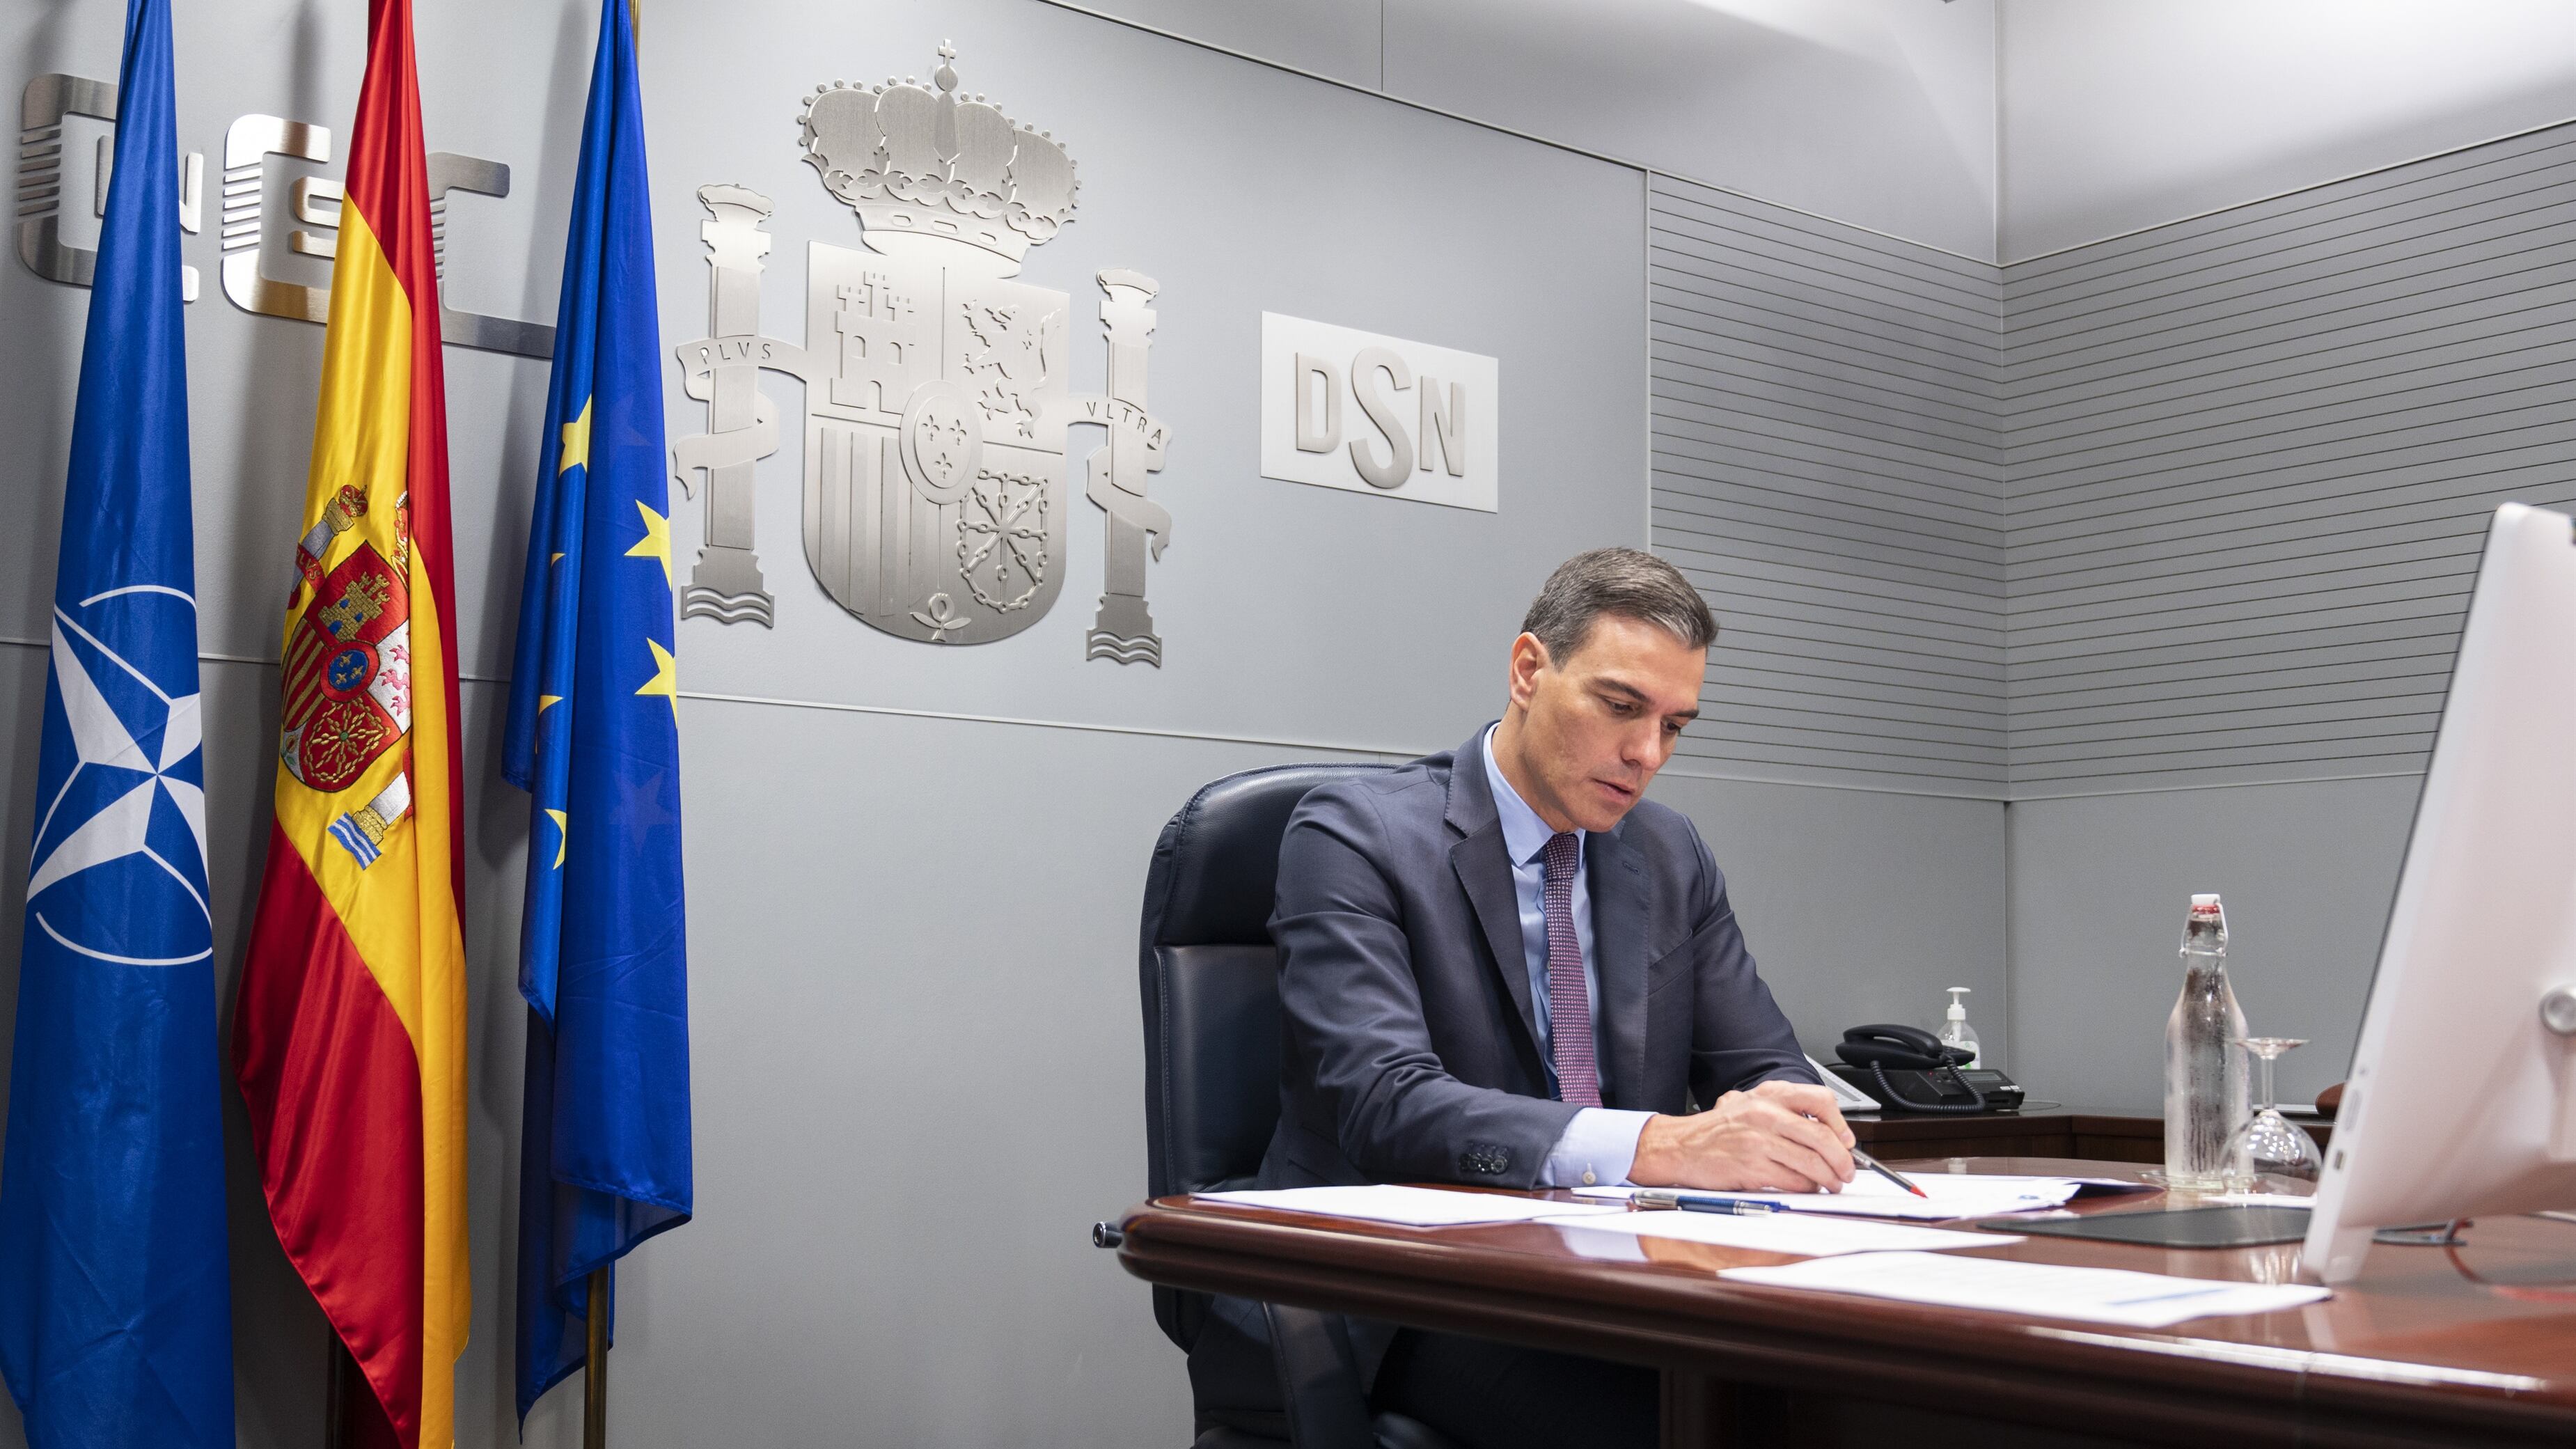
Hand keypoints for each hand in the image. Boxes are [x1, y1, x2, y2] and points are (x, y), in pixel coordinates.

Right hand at [1628, 1080, 1855, 1192]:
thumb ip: (1782, 1109)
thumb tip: (1823, 1128)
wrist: (1680, 1146)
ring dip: (1829, 1178)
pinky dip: (1807, 1189)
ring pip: (1812, 1163)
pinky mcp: (1752, 1168)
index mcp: (1769, 1095)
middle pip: (1822, 1137)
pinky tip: (1808, 1188)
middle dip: (1842, 1160)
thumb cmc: (1715, 1129)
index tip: (1846, 1140)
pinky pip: (1794, 1181)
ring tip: (1832, 1183)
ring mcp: (1759, 1141)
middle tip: (1847, 1171)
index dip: (1840, 1124)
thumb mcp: (1748, 1104)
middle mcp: (1766, 1114)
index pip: (1820, 1100)